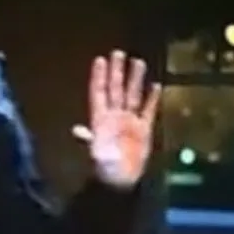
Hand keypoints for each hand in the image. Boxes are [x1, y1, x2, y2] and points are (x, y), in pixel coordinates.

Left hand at [72, 50, 160, 188]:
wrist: (120, 182)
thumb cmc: (104, 168)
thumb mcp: (94, 153)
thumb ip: (88, 140)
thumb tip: (78, 130)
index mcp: (100, 120)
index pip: (99, 93)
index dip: (99, 77)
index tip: (100, 60)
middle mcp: (114, 116)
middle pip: (115, 89)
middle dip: (116, 72)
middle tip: (118, 52)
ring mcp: (128, 122)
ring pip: (132, 95)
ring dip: (134, 79)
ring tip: (138, 61)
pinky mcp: (142, 130)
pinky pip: (147, 110)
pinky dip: (151, 98)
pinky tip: (155, 85)